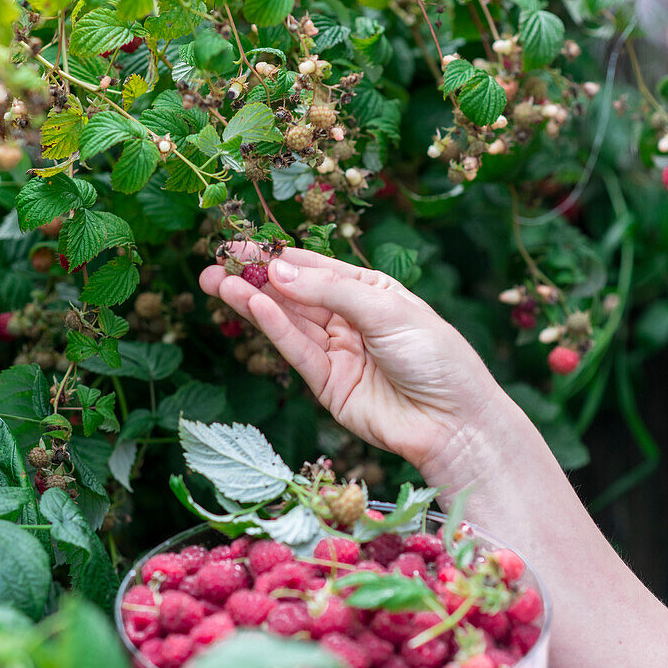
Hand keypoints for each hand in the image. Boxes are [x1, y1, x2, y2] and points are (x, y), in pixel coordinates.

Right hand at [199, 246, 502, 476]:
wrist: (454, 422)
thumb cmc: (435, 356)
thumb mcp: (386, 310)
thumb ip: (330, 290)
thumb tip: (279, 270)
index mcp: (370, 291)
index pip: (316, 267)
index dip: (278, 256)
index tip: (239, 245)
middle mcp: (350, 318)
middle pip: (294, 293)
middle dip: (255, 278)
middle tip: (214, 265)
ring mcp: (338, 352)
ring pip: (288, 321)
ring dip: (254, 301)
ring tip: (218, 283)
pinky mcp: (328, 385)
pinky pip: (297, 350)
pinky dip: (274, 329)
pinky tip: (253, 307)